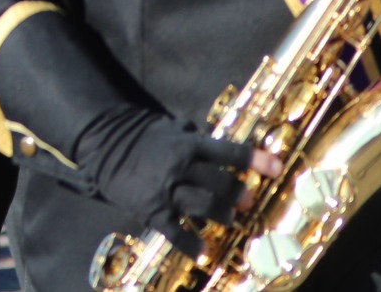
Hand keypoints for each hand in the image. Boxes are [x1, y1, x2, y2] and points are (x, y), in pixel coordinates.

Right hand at [81, 107, 257, 255]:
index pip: (229, 152)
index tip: (278, 168)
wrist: (102, 143)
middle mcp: (181, 166)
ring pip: (205, 206)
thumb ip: (195, 137)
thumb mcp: (169, 127)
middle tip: (248, 201)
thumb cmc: (140, 135)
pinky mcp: (152, 209)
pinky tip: (201, 253)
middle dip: (239, 194)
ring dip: (223, 215)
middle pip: (221, 183)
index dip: (256, 160)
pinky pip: (175, 231)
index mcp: (188, 144)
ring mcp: (167, 189)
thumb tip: (219, 144)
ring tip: (230, 220)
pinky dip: (190, 244)